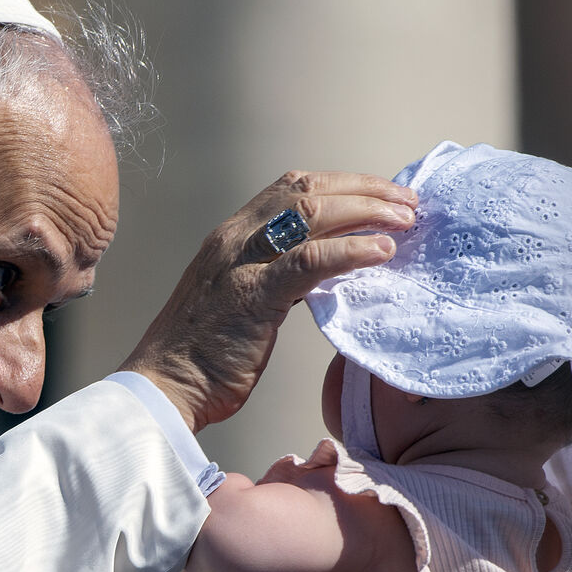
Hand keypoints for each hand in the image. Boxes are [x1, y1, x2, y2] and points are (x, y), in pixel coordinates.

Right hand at [120, 172, 415, 430]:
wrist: (163, 387)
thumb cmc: (202, 356)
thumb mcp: (238, 300)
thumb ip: (273, 278)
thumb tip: (324, 272)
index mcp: (230, 236)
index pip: (291, 188)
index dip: (342, 185)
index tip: (381, 197)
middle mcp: (234, 238)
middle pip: (306, 190)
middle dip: (363, 190)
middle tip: (407, 204)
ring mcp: (241, 263)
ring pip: (311, 213)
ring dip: (366, 212)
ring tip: (405, 223)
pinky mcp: (252, 295)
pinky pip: (310, 261)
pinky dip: (352, 251)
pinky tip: (381, 253)